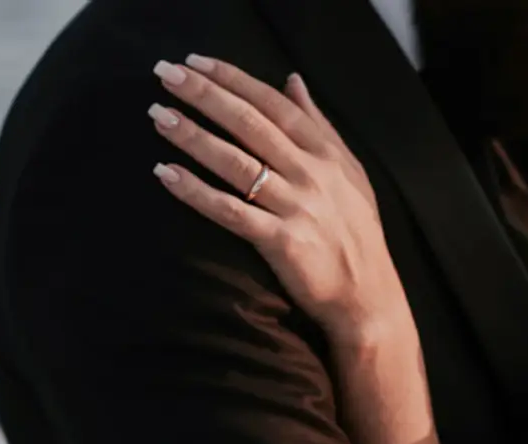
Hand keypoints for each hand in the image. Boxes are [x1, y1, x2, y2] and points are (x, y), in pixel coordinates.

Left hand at [148, 56, 409, 345]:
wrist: (368, 296)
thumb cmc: (356, 234)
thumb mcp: (349, 171)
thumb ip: (319, 125)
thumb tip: (293, 81)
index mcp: (326, 154)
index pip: (274, 105)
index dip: (233, 80)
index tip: (196, 62)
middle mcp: (312, 174)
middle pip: (251, 125)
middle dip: (206, 96)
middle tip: (165, 74)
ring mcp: (297, 208)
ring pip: (236, 163)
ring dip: (194, 136)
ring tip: (159, 116)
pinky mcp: (282, 242)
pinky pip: (231, 212)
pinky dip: (196, 192)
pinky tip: (166, 173)